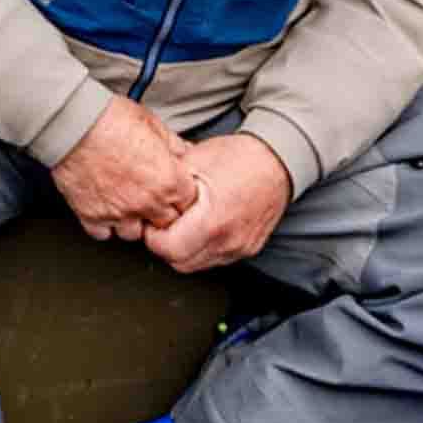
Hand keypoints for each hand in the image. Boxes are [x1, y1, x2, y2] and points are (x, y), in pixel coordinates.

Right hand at [48, 97, 198, 242]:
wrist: (72, 123)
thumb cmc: (109, 119)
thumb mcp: (153, 124)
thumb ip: (174, 144)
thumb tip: (184, 152)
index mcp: (168, 180)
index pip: (189, 204)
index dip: (181, 195)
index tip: (173, 189)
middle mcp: (146, 202)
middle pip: (165, 224)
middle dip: (161, 212)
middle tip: (151, 195)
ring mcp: (118, 212)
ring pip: (135, 234)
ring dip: (133, 221)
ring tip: (127, 203)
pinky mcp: (92, 216)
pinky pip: (104, 234)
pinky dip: (105, 225)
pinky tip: (106, 208)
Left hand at [146, 134, 293, 274]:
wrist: (278, 159)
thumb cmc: (239, 157)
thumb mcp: (193, 162)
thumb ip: (166, 186)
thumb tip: (144, 198)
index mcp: (212, 221)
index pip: (167, 249)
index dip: (153, 236)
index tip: (152, 221)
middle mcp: (228, 241)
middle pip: (180, 262)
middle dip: (165, 246)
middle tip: (162, 224)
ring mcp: (240, 248)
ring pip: (197, 265)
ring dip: (183, 250)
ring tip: (182, 224)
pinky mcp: (247, 249)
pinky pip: (215, 259)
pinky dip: (202, 248)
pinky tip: (199, 228)